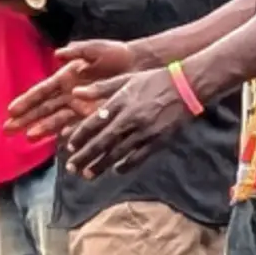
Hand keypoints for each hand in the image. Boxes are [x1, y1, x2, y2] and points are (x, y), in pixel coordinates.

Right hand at [8, 40, 141, 138]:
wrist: (137, 65)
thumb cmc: (115, 54)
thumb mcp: (95, 49)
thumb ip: (77, 50)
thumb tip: (58, 54)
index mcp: (66, 77)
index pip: (42, 91)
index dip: (27, 100)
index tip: (11, 110)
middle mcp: (69, 93)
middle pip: (43, 108)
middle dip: (26, 119)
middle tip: (8, 130)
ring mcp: (79, 105)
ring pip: (56, 119)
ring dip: (42, 128)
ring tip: (28, 137)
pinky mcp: (92, 114)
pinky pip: (75, 125)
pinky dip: (65, 133)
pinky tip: (55, 141)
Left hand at [63, 66, 193, 179]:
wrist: (186, 87)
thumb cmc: (154, 80)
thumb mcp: (126, 79)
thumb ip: (100, 88)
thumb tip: (75, 92)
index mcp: (121, 101)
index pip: (94, 122)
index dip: (80, 136)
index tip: (69, 146)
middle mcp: (130, 118)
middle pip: (102, 141)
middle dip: (84, 156)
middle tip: (71, 167)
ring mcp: (144, 131)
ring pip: (117, 153)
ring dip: (100, 165)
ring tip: (87, 175)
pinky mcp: (157, 140)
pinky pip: (137, 157)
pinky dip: (125, 165)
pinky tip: (116, 171)